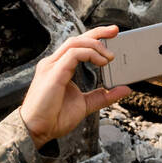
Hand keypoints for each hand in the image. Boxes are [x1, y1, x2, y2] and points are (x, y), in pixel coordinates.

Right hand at [20, 26, 131, 149]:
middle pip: (77, 39)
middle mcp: (54, 63)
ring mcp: (52, 66)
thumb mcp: (85, 105)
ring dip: (95, 45)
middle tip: (115, 31)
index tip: (112, 35)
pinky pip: (73, 54)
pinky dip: (89, 54)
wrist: (37, 131)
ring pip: (75, 43)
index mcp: (59, 68)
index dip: (94, 37)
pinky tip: (101, 62)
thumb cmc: (54, 118)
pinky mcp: (53, 72)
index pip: (77, 45)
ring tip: (110, 57)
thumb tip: (124, 89)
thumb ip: (103, 96)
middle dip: (97, 32)